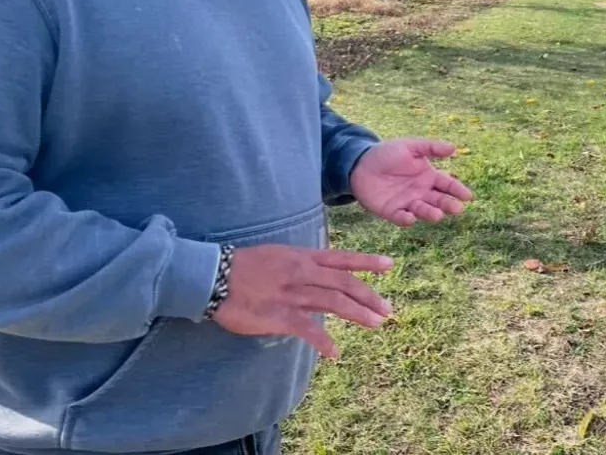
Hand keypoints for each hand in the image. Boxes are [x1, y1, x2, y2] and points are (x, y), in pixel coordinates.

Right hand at [211, 243, 393, 359]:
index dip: (367, 262)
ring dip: (358, 315)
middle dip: (369, 296)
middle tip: (389, 309)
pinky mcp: (279, 315)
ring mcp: (292, 294)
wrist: (215, 275)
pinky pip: (307, 328)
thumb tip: (322, 273)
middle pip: (344, 283)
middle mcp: (303, 273)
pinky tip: (336, 352)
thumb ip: (303, 264)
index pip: (342, 259)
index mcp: (303, 257)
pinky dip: (324, 341)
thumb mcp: (279, 255)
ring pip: (333, 303)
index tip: (390, 266)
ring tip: (376, 324)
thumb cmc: (245, 265)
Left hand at [350, 138, 473, 226]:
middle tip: (457, 208)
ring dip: (431, 213)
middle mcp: (421, 192)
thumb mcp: (410, 146)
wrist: (360, 163)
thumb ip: (431, 147)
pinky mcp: (392, 212)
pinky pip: (401, 218)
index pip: (447, 184)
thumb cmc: (387, 154)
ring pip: (423, 211)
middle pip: (439, 200)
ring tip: (438, 214)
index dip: (458, 190)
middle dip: (448, 205)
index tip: (468, 196)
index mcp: (428, 176)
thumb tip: (454, 148)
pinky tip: (410, 218)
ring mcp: (407, 203)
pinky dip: (406, 219)